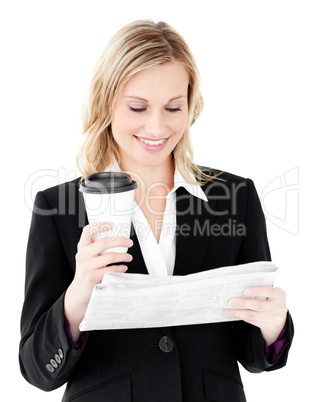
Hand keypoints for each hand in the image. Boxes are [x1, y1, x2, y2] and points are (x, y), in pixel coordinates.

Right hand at [64, 221, 132, 339]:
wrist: (79, 292)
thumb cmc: (87, 271)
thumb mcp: (87, 257)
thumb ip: (95, 247)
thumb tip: (117, 237)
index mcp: (82, 247)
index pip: (88, 230)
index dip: (100, 225)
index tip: (111, 224)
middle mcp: (83, 255)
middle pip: (104, 242)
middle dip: (120, 241)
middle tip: (129, 242)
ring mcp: (87, 266)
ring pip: (110, 256)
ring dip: (123, 256)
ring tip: (128, 257)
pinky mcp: (93, 277)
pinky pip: (111, 269)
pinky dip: (120, 268)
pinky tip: (123, 268)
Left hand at [222, 286, 287, 345]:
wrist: (280, 315)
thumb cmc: (270, 298)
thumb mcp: (269, 292)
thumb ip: (259, 289)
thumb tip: (238, 288)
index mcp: (279, 294)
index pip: (268, 291)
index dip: (256, 291)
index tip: (245, 291)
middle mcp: (279, 307)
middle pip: (258, 305)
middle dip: (243, 303)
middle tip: (230, 302)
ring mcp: (274, 318)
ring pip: (252, 316)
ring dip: (237, 312)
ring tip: (225, 310)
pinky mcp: (269, 326)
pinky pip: (252, 321)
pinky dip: (241, 317)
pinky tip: (232, 313)